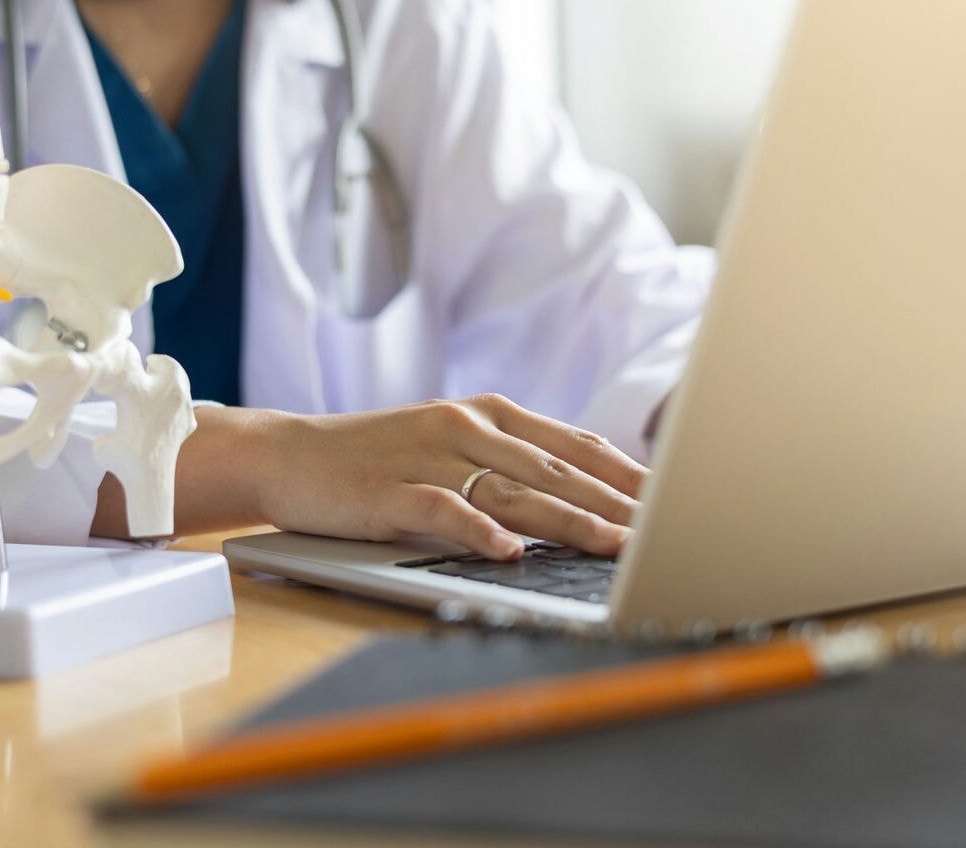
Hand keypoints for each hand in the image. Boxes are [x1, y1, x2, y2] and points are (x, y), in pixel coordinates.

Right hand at [131, 395, 648, 560]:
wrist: (290, 455)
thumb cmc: (378, 457)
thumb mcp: (451, 444)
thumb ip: (511, 461)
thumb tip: (584, 492)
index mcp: (488, 415)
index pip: (575, 445)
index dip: (627, 474)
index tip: (674, 500)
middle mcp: (466, 427)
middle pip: (556, 469)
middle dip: (617, 502)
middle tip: (668, 530)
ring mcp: (428, 456)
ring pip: (514, 490)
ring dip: (569, 519)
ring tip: (616, 545)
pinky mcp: (391, 491)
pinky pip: (442, 511)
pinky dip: (477, 531)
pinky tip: (507, 551)